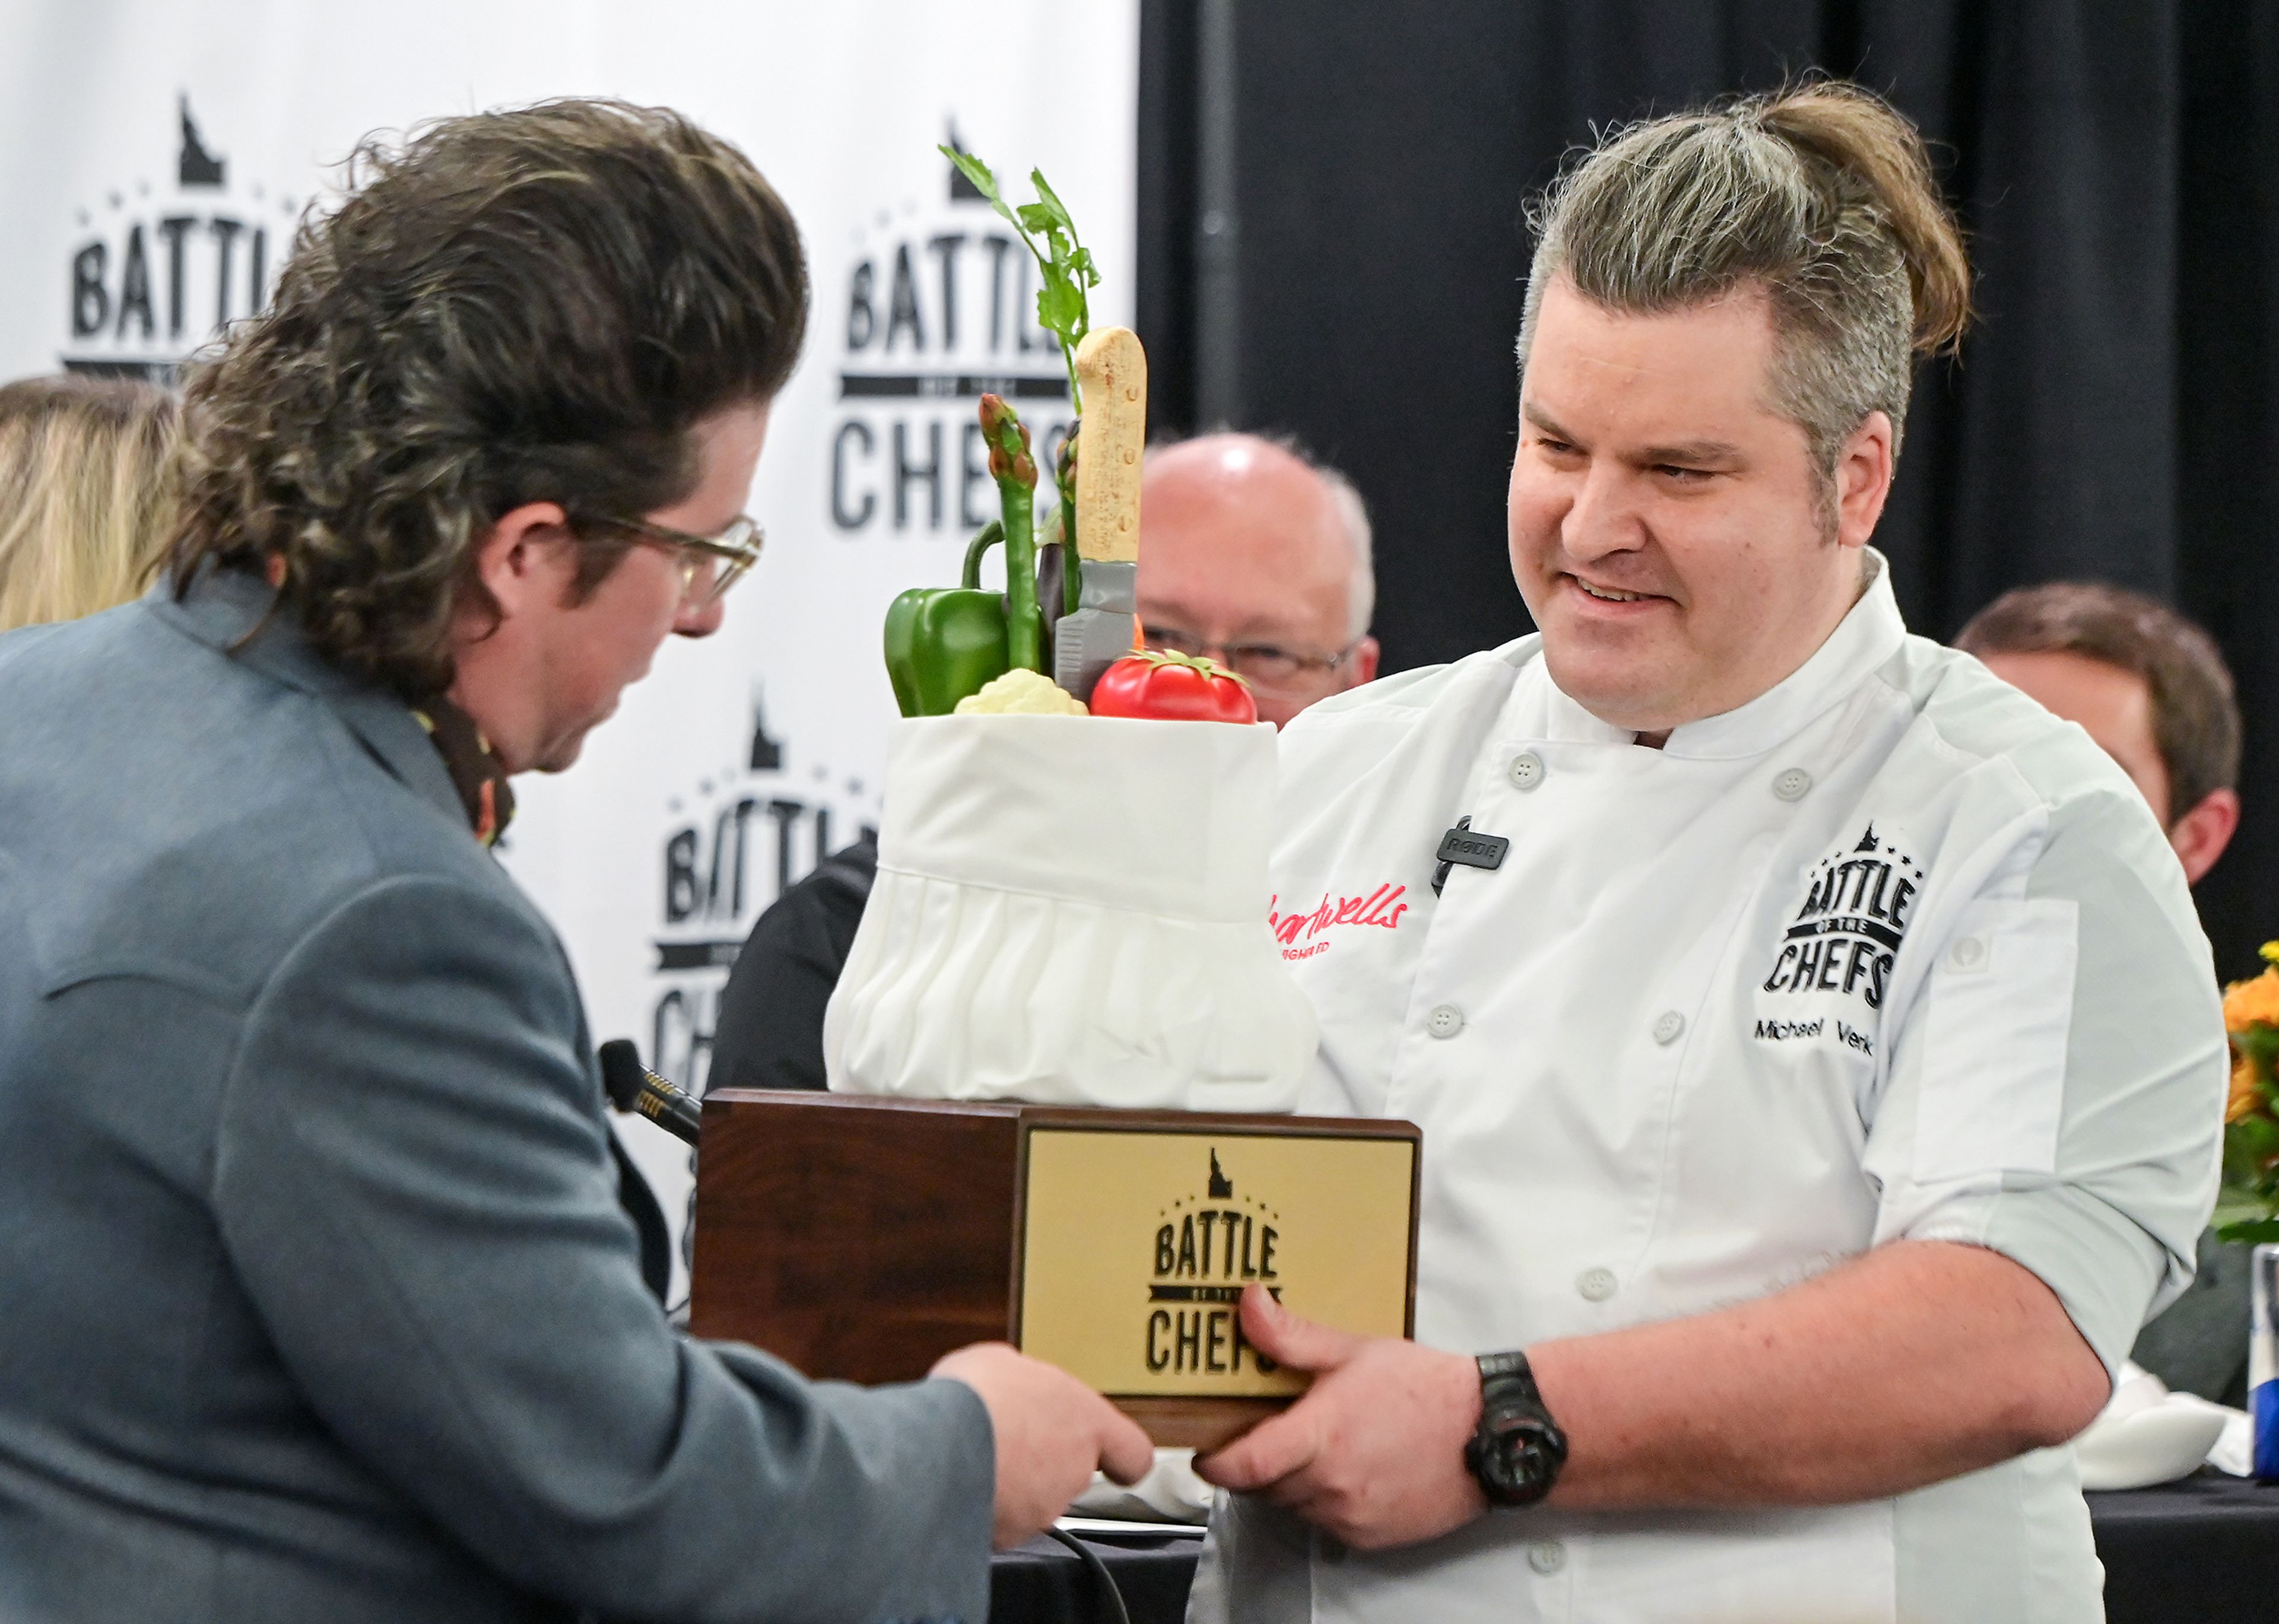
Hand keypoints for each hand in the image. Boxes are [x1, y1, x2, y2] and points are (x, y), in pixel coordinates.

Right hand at [930, 1343, 1153, 1548]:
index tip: (1115, 1462)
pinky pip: (998, 1520)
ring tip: (973, 1455)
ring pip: (1032, 1499)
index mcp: (1087, 1421)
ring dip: (1009, 1482)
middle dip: (1040, 1460)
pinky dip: (982, 1506)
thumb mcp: (1004, 1361)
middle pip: (1070, 1472)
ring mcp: (1042, 1509)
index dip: (1121, 1458)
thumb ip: (1027, 1382)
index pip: (1133, 1453)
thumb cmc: (977, 1396)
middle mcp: (1073, 1470)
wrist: (938, 1444)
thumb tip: (1017, 1386)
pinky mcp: (1008, 1537)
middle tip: (1006, 1437)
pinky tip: (958, 1481)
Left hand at [1191, 1285, 1485, 1549]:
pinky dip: (1321, 1500)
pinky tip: (1345, 1468)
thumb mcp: (1353, 1351)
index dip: (1214, 1460)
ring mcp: (1350, 1516)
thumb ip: (1291, 1336)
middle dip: (1254, 1462)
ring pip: (1291, 1506)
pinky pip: (1324, 1522)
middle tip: (1266, 1431)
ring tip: (1313, 1444)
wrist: (1488, 1433)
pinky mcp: (1369, 1537)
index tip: (1205, 1447)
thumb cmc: (1425, 1389)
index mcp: (1321, 1436)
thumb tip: (1249, 1305)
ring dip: (1288, 1481)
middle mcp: (1331, 1485)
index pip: (1243, 1465)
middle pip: (1261, 1486)